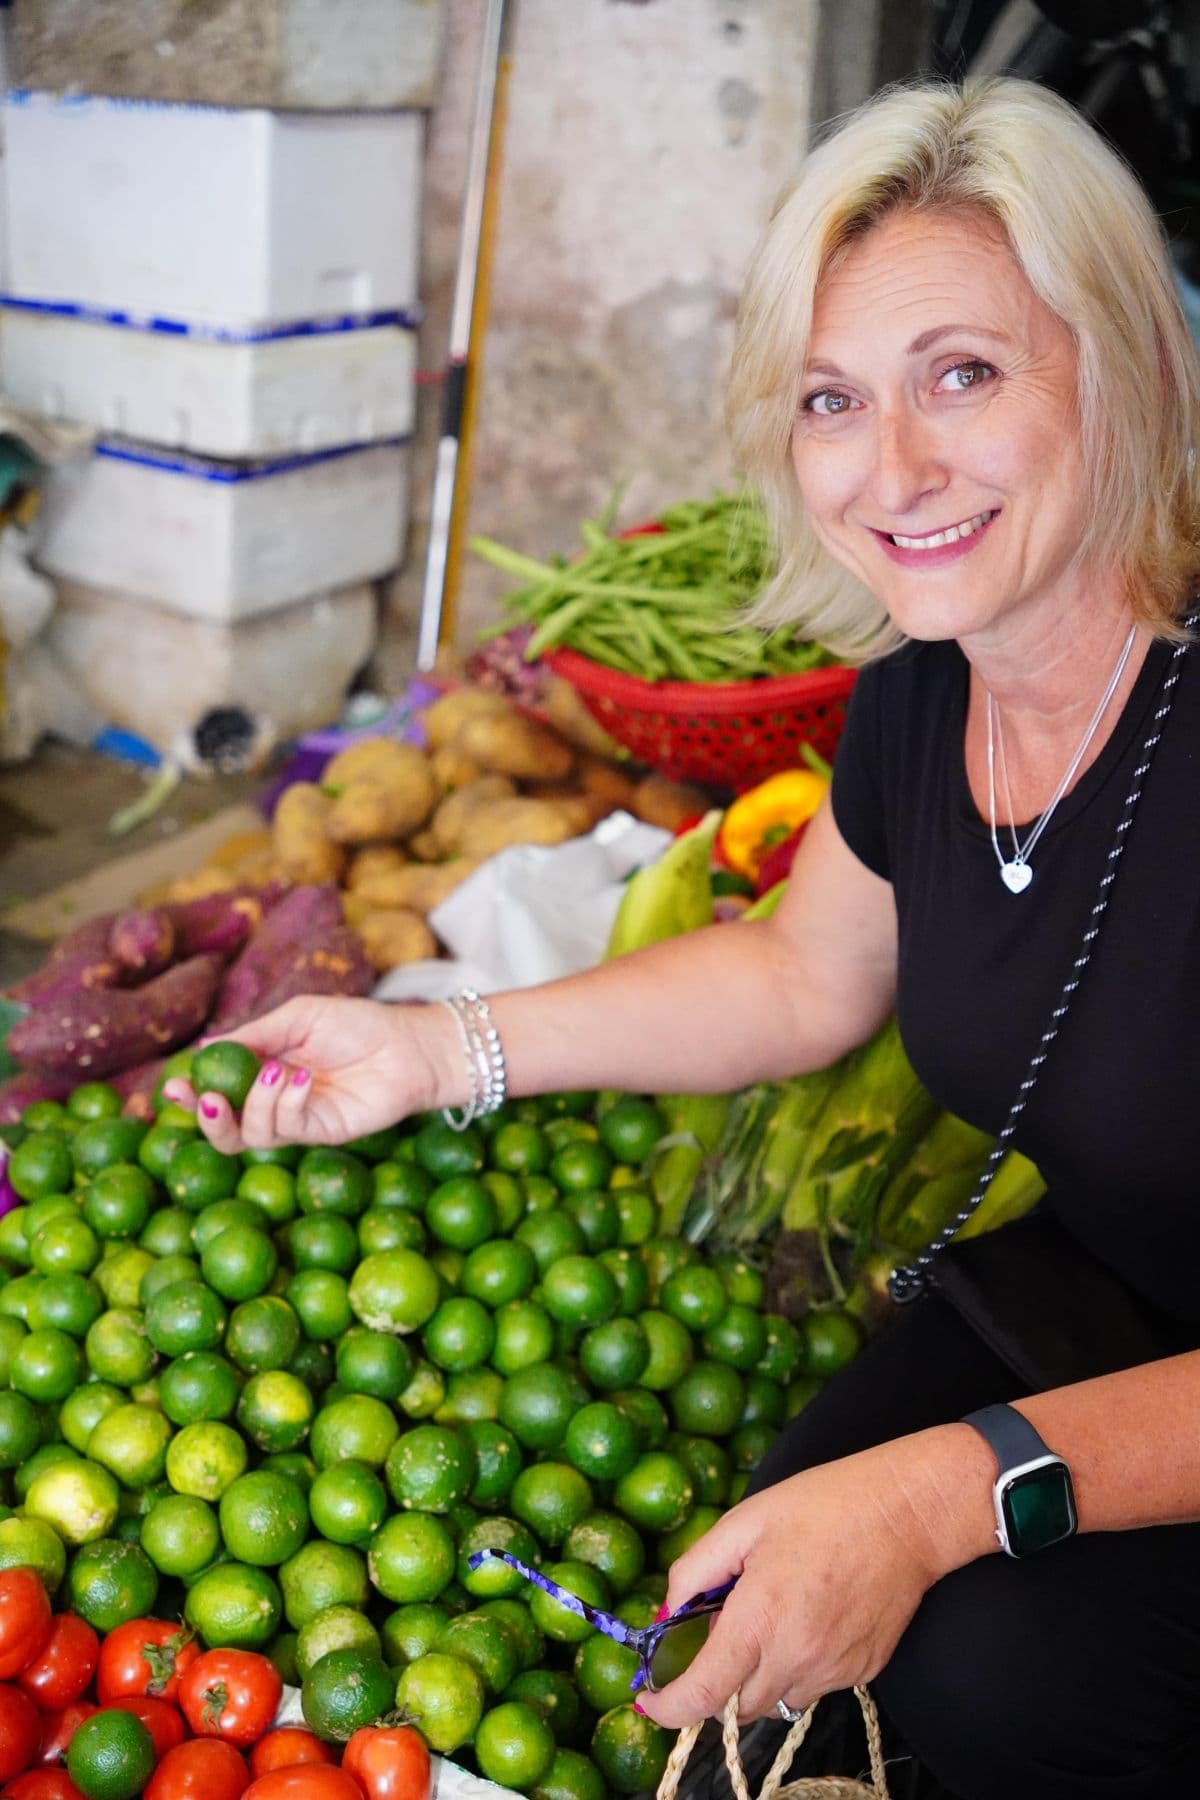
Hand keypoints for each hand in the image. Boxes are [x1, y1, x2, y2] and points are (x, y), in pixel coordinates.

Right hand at [163, 995, 453, 1151]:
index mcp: (262, 1069)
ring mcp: (297, 1120)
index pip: (217, 1089)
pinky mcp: (321, 1133)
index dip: (192, 1091)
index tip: (174, 1085)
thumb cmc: (358, 1024)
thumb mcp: (298, 1017)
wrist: (408, 1044)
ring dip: (253, 1104)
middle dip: (206, 1117)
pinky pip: (287, 1130)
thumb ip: (254, 1035)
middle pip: (225, 1126)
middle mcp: (274, 1101)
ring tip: (274, 1071)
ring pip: (250, 1134)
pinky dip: (285, 1105)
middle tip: (205, 1098)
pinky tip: (302, 1079)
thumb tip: (204, 1049)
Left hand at [638, 1435, 967, 1728]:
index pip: (703, 1695)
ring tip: (773, 1614)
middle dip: (718, 1679)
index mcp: (760, 1619)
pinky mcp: (863, 1673)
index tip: (650, 1697)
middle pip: (736, 1705)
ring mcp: (833, 1670)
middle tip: (725, 1626)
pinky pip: (814, 1686)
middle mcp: (796, 1657)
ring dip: (759, 1674)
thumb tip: (669, 1612)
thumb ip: (696, 1570)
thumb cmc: (824, 1505)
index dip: (668, 1706)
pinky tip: (809, 1617)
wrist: (907, 1513)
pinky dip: (798, 1665)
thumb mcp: (745, 1521)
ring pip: (777, 1699)